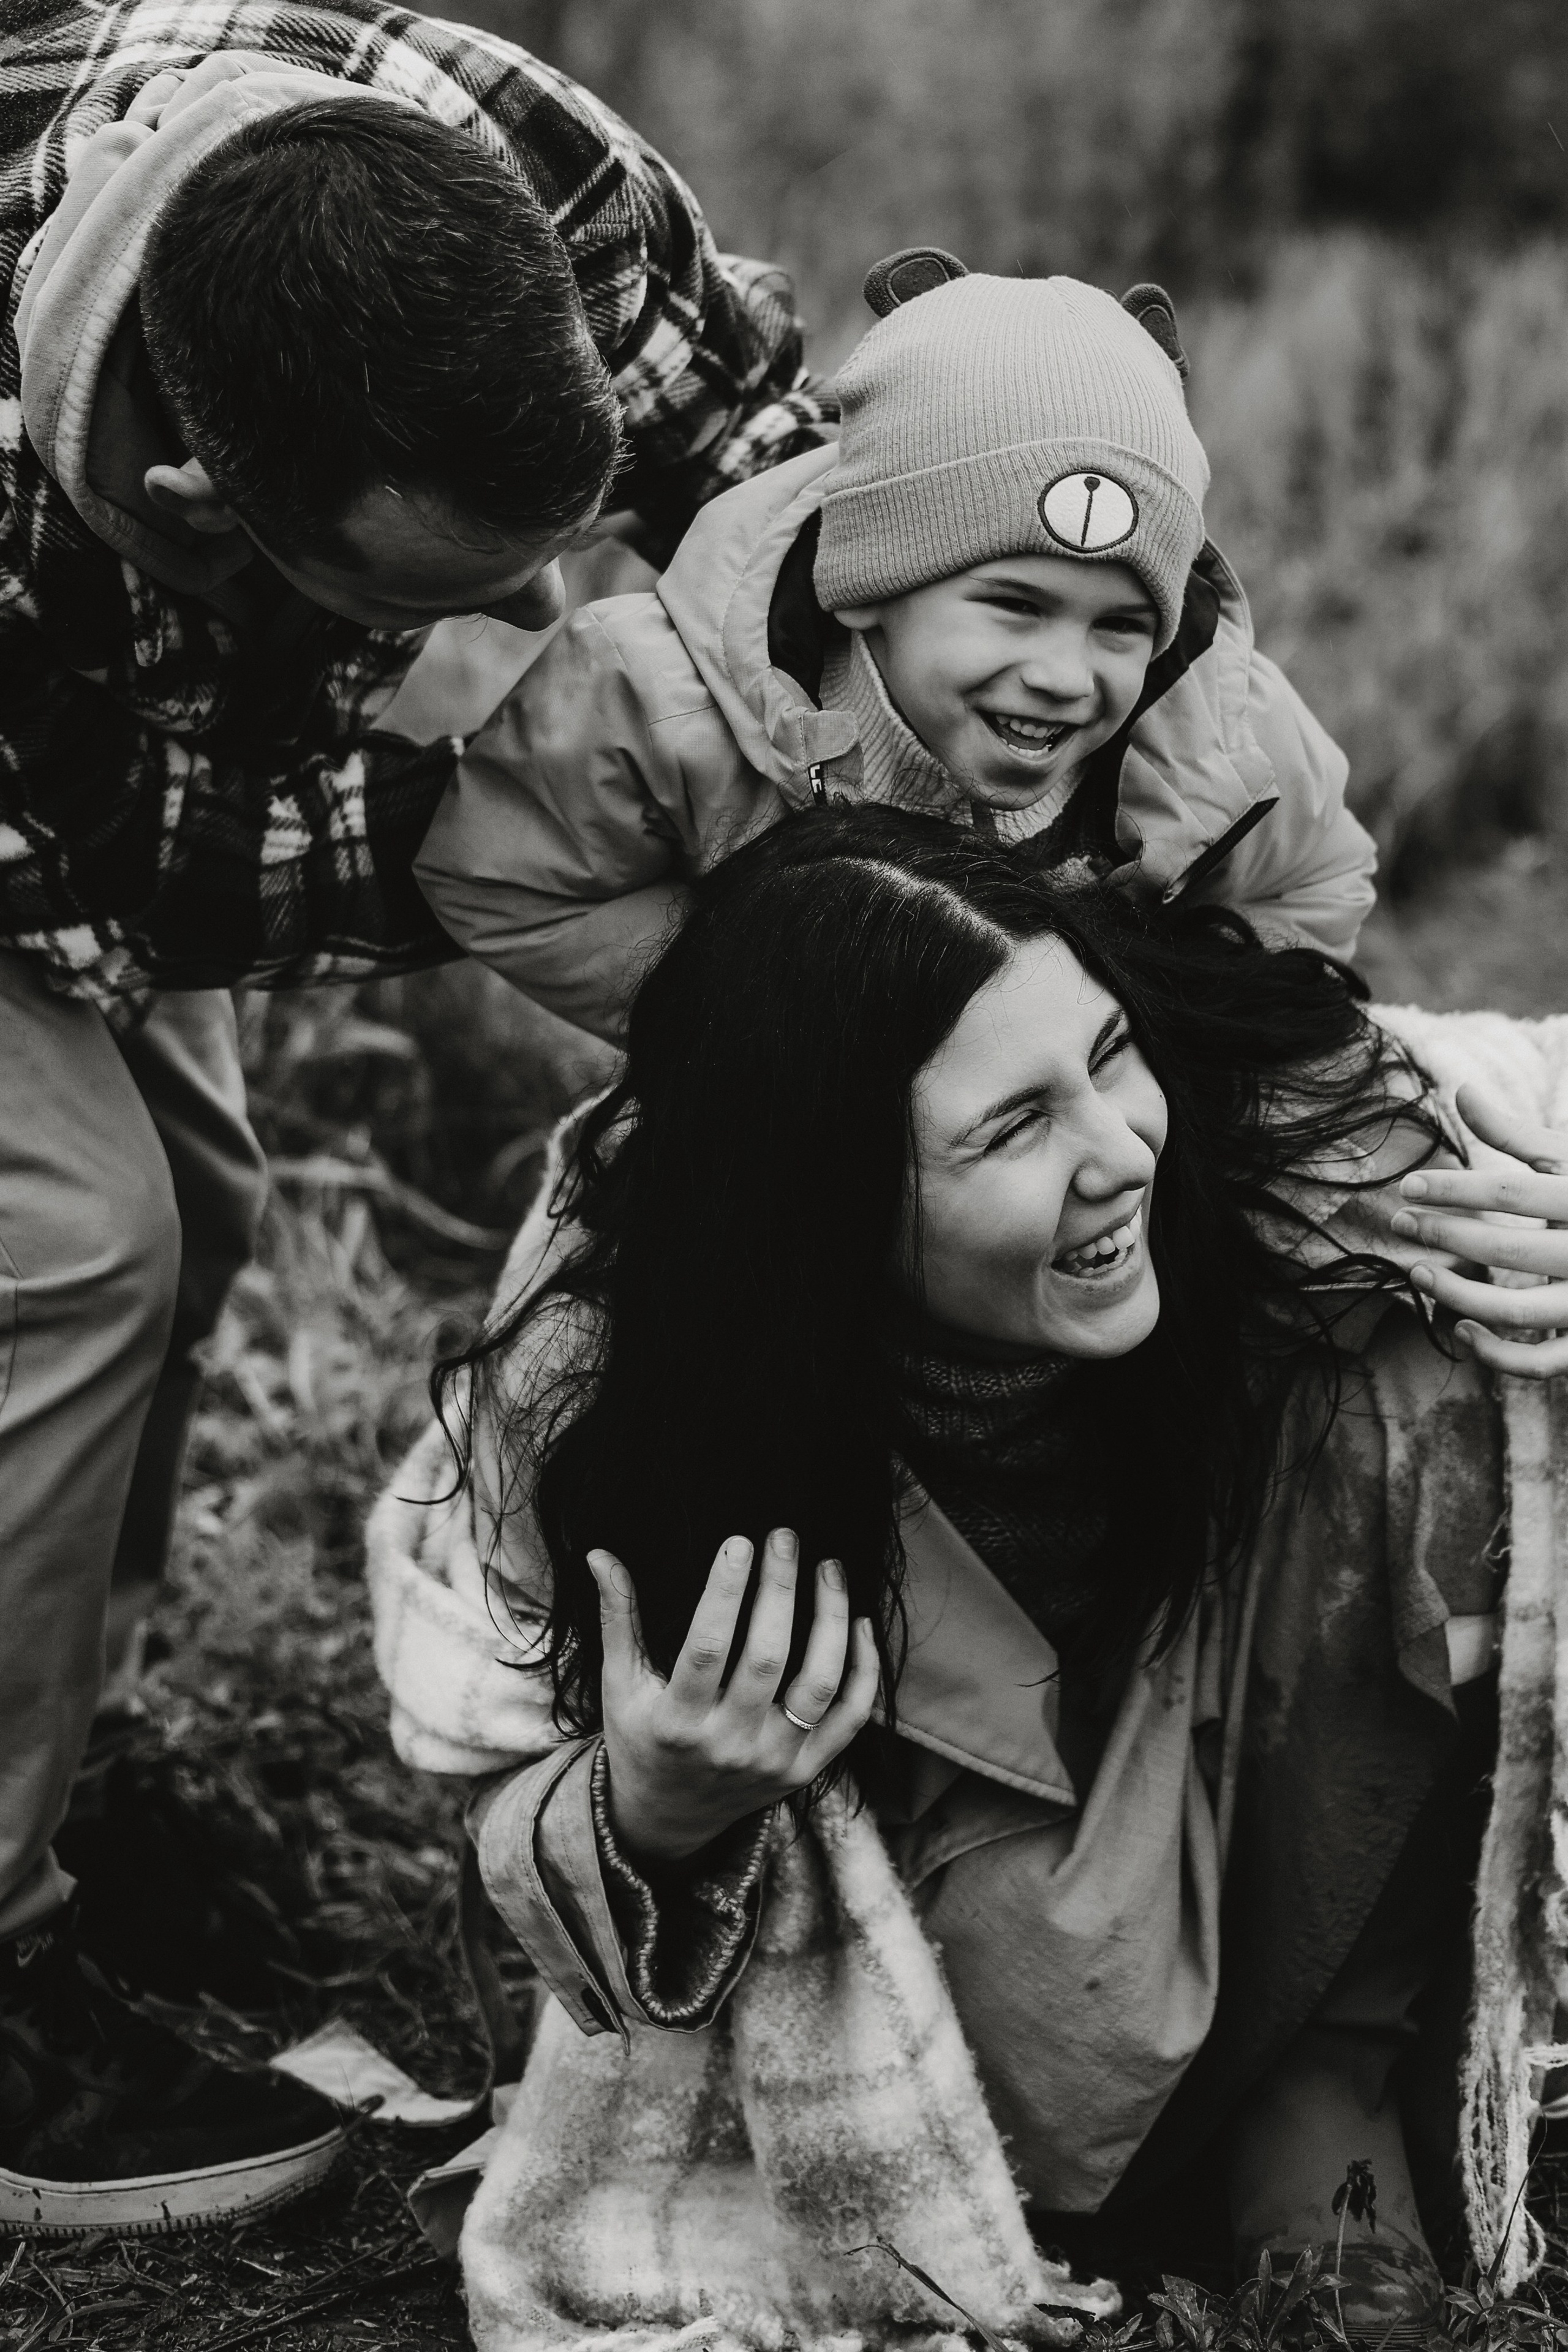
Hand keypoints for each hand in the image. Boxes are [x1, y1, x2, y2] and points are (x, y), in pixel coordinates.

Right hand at [587, 1527, 879, 1864]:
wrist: (669, 1817)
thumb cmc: (643, 1737)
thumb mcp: (620, 1685)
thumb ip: (616, 1619)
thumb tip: (599, 1554)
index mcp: (676, 1722)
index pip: (706, 1648)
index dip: (724, 1592)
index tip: (739, 1541)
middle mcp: (728, 1746)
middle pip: (767, 1659)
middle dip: (780, 1589)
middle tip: (785, 1536)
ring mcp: (773, 1762)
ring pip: (817, 1685)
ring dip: (830, 1620)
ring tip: (829, 1568)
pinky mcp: (805, 1771)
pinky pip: (849, 1718)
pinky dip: (862, 1669)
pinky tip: (859, 1621)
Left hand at [1390, 1082, 1567, 1377]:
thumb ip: (1516, 1134)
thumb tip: (1461, 1091)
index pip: (1510, 1193)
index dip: (1455, 1189)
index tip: (1409, 1185)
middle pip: (1506, 1249)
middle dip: (1445, 1234)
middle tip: (1400, 1222)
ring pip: (1517, 1310)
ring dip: (1457, 1294)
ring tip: (1417, 1273)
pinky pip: (1540, 1363)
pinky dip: (1496, 1354)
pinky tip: (1460, 1328)